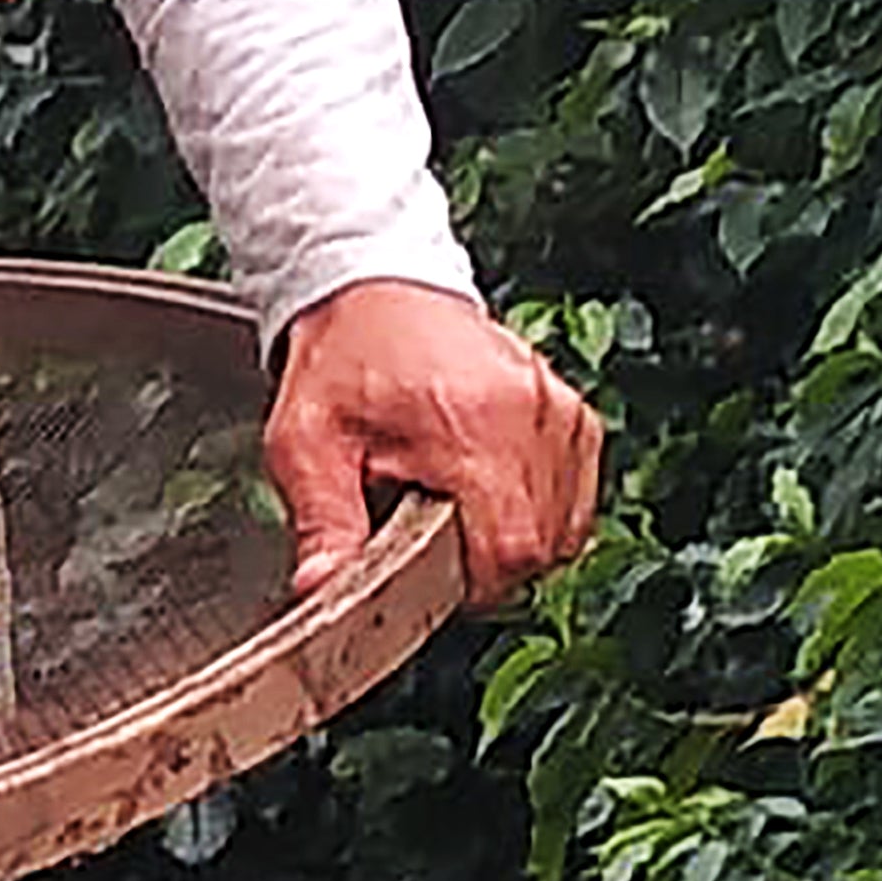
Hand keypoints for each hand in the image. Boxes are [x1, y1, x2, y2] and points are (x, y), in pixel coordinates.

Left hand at [266, 278, 601, 609]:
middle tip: (429, 538)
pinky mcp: (575, 417)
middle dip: (485, 565)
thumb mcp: (306, 441)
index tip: (430, 580)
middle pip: (540, 547)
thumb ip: (322, 520)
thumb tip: (323, 588)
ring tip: (453, 509)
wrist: (375, 292)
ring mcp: (561, 412)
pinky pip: (575, 499)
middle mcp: (531, 412)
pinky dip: (538, 515)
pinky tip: (487, 493)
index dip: (470, 585)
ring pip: (565, 530)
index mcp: (470, 422)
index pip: (508, 549)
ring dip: (513, 541)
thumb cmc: (343, 360)